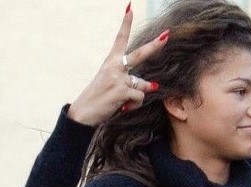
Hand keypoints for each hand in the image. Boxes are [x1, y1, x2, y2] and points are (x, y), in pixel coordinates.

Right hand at [67, 9, 166, 125]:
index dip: (125, 23)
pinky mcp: (121, 90)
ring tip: (122, 103)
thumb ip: (132, 83)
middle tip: (167, 35)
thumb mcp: (112, 85)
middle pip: (140, 54)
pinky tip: (122, 108)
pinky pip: (139, 98)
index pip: (120, 39)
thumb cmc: (98, 99)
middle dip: (155, 45)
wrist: (83, 113)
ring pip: (143, 86)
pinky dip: (134, 107)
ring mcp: (118, 77)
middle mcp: (115, 66)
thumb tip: (154, 86)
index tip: (130, 8)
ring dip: (136, 98)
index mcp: (110, 61)